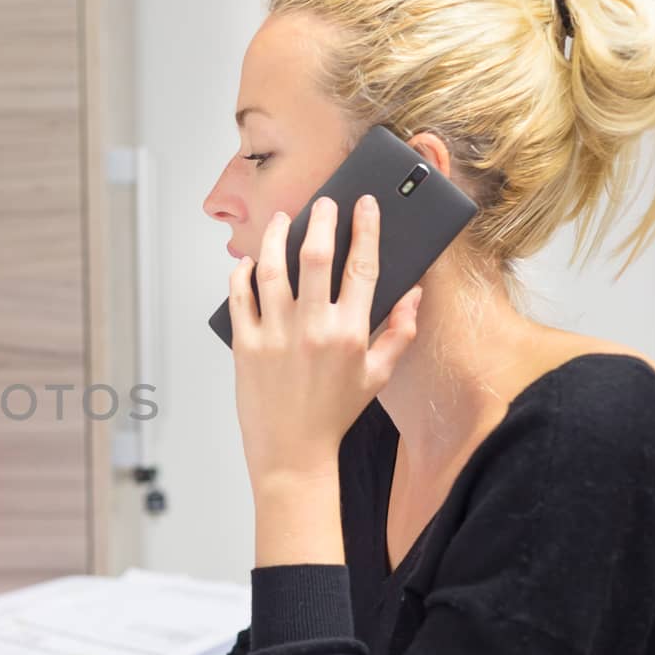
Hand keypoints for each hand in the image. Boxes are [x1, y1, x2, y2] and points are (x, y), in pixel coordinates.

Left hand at [228, 194, 421, 488]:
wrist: (292, 452)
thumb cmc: (334, 413)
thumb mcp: (377, 376)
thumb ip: (399, 333)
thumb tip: (414, 295)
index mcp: (350, 333)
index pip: (362, 266)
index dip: (365, 228)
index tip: (364, 205)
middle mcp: (313, 328)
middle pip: (315, 255)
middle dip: (321, 219)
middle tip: (322, 202)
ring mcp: (275, 334)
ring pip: (271, 268)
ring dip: (275, 236)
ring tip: (281, 220)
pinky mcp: (245, 344)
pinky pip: (239, 295)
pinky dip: (241, 272)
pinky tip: (247, 260)